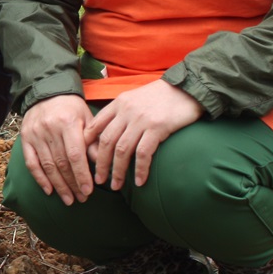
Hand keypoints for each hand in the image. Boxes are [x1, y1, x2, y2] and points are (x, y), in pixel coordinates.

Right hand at [18, 94, 95, 205]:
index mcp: (67, 123)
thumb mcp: (87, 118)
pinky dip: (40, 178)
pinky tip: (49, 191)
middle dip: (73, 184)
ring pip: (48, 166)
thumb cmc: (71, 107)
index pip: (75, 155)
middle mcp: (50, 129)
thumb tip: (102, 165)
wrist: (46, 91)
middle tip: (82, 198)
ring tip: (69, 200)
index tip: (88, 191)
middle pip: (62, 163)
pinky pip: (31, 163)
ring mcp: (35, 134)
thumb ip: (93, 141)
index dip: (82, 175)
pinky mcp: (25, 138)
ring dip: (59, 186)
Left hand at [84, 80, 203, 188]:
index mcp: (118, 103)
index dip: (88, 144)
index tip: (86, 159)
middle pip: (106, 141)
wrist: (187, 88)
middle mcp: (126, 111)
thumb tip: (110, 132)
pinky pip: (143, 153)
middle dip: (100, 163)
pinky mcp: (157, 127)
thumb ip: (122, 112)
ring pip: (122, 150)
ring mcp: (141, 120)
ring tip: (115, 185)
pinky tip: (139, 182)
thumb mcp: (135, 98)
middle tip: (99, 180)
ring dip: (117, 171)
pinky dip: (140, 169)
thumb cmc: (161, 96)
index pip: (96, 125)